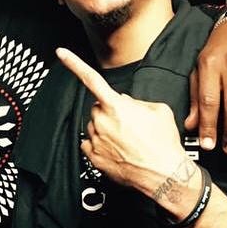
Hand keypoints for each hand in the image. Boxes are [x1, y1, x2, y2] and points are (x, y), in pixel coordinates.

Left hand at [56, 47, 188, 197]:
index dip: (74, 63)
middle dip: (110, 111)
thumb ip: (137, 101)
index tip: (61, 53)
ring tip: (128, 140)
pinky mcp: (93, 157)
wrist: (165, 174)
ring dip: (106, 129)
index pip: (91, 79)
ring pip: (94, 126)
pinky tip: (117, 150)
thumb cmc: (164, 144)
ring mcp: (96, 140)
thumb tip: (126, 102)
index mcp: (117, 106)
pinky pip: (90, 143)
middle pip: (97, 107)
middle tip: (129, 124)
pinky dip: (100, 144)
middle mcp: (102, 122)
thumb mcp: (158, 110)